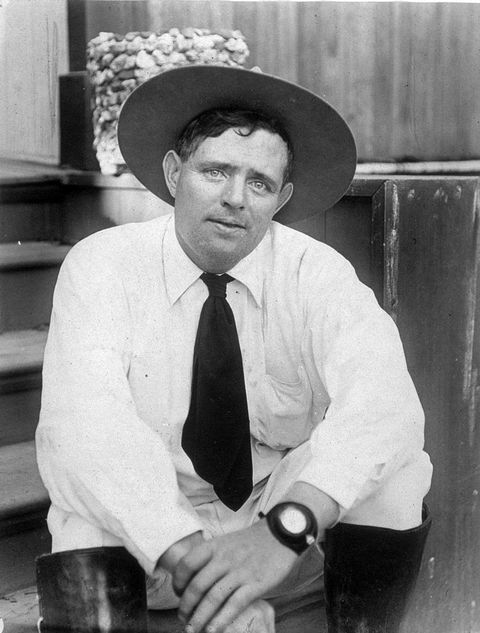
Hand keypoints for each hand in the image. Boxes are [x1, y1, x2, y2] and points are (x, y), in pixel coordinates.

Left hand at [173, 519, 296, 632]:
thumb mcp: (226, 541)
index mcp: (214, 546)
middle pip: (197, 586)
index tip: (178, 594)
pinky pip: (234, 604)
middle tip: (183, 618)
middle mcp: (224, 559)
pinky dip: (221, 619)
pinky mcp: (256, 584)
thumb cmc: (251, 541)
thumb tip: (193, 577)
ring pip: (213, 598)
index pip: (186, 564)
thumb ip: (211, 557)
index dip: (177, 582)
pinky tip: (213, 630)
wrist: (280, 534)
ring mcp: (240, 572)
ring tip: (193, 629)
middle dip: (186, 607)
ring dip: (200, 617)